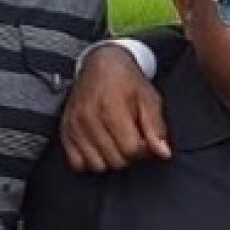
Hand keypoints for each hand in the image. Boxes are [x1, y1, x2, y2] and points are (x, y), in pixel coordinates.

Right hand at [60, 44, 170, 171]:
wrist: (100, 64)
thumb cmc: (127, 80)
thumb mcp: (148, 98)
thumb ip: (156, 127)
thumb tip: (163, 153)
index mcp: (111, 108)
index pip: (131, 149)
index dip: (144, 150)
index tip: (145, 140)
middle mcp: (89, 119)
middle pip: (115, 161)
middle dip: (129, 155)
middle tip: (132, 139)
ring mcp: (74, 127)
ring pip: (97, 166)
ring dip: (110, 159)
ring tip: (117, 142)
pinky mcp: (65, 131)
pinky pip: (77, 164)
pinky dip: (90, 161)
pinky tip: (101, 147)